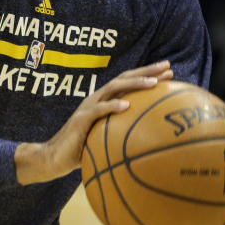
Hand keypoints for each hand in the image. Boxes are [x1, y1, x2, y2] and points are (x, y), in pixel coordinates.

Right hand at [16, 60, 173, 184]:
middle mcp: (97, 98)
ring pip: (113, 88)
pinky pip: (99, 110)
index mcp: (103, 101)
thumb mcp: (106, 137)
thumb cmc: (82, 149)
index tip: (169, 72)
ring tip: (154, 83)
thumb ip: (121, 131)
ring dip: (135, 84)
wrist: (55, 157)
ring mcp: (88, 107)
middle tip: (167, 67)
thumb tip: (150, 139)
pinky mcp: (81, 119)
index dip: (147, 75)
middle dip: (146, 71)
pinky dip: (113, 106)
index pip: (128, 83)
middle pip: (123, 78)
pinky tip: (127, 105)